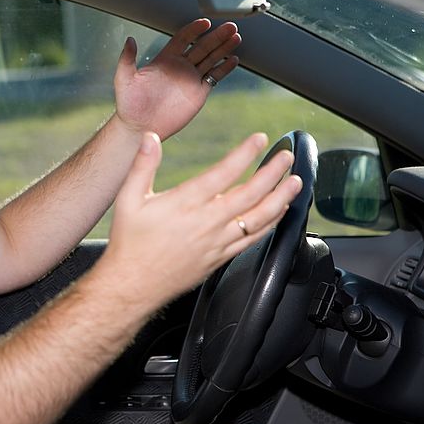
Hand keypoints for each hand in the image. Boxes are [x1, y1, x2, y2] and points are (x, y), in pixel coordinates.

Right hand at [102, 131, 301, 305]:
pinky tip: (279, 213)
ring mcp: (215, 243)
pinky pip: (252, 240)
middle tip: (286, 157)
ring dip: (280, 198)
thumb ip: (142, 166)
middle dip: (273, 173)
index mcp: (184, 204)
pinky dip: (270, 225)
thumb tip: (150, 138)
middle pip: (249, 194)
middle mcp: (205, 223)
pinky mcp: (219, 258)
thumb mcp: (128, 200)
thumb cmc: (129, 243)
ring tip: (295, 182)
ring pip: (257, 218)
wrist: (132, 285)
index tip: (260, 139)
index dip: (244, 154)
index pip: (222, 173)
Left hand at [113, 19, 240, 140]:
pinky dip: (224, 69)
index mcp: (165, 59)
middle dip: (216, 36)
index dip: (194, 29)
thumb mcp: (124, 79)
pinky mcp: (198, 93)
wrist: (140, 127)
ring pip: (211, 59)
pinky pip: (214, 77)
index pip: (183, 38)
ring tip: (236, 38)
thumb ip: (127, 59)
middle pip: (202, 46)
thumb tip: (129, 39)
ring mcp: (190, 79)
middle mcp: (180, 67)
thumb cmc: (129, 104)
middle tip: (230, 26)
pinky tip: (233, 59)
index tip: (205, 23)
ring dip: (223, 48)